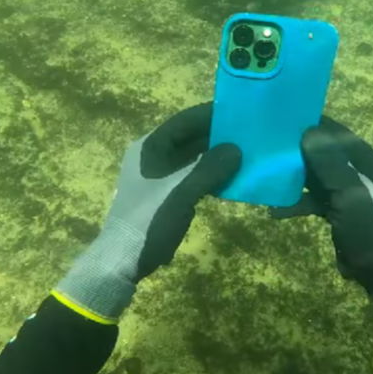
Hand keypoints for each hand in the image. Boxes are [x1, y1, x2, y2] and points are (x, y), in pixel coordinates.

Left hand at [54, 103, 240, 323]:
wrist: (122, 262)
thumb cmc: (149, 221)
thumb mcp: (181, 192)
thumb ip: (209, 168)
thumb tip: (236, 149)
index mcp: (150, 147)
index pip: (185, 120)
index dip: (212, 114)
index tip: (241, 112)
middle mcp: (153, 156)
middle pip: (190, 137)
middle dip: (218, 136)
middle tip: (250, 134)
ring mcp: (158, 177)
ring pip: (192, 158)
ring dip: (216, 157)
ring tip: (247, 154)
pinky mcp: (165, 195)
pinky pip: (192, 177)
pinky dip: (210, 175)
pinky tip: (231, 180)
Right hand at [274, 117, 372, 343]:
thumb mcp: (352, 193)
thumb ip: (330, 162)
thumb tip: (308, 131)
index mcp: (370, 159)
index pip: (336, 134)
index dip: (310, 129)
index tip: (279, 126)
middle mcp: (361, 170)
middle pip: (323, 154)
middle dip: (296, 155)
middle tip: (266, 154)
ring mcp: (351, 192)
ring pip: (317, 178)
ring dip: (294, 182)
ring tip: (267, 182)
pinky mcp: (341, 212)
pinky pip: (316, 201)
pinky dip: (298, 204)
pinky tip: (276, 211)